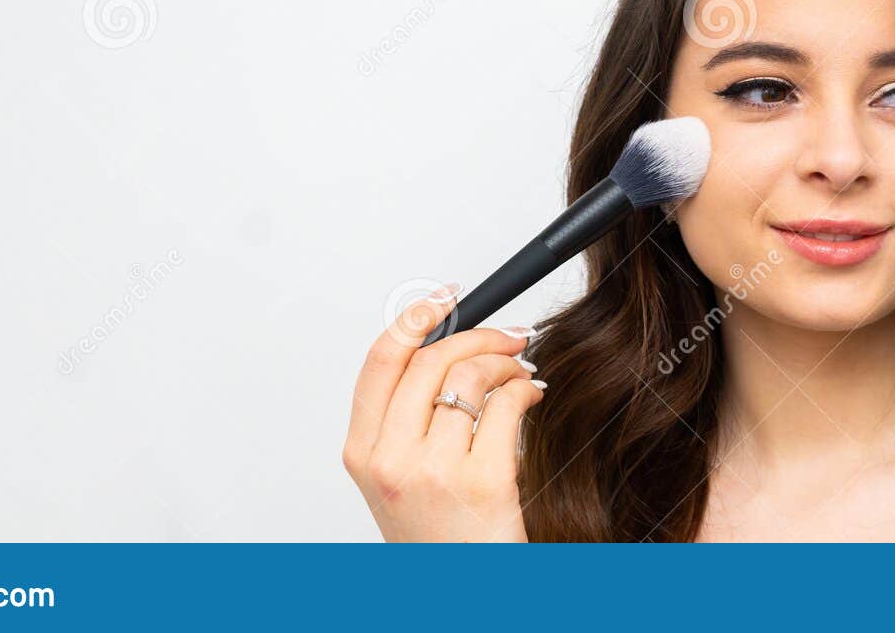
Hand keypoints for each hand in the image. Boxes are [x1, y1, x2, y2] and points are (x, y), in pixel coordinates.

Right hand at [343, 284, 546, 541]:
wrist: (464, 597)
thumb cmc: (438, 540)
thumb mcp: (398, 479)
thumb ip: (405, 420)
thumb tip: (444, 350)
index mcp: (363, 453)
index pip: (381, 361)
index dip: (416, 316)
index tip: (445, 297)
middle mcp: (391, 461)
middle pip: (431, 360)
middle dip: (477, 334)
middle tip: (506, 336)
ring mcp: (434, 472)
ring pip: (471, 377)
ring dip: (505, 361)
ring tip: (520, 370)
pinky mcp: (482, 483)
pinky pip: (506, 407)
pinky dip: (525, 390)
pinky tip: (531, 397)